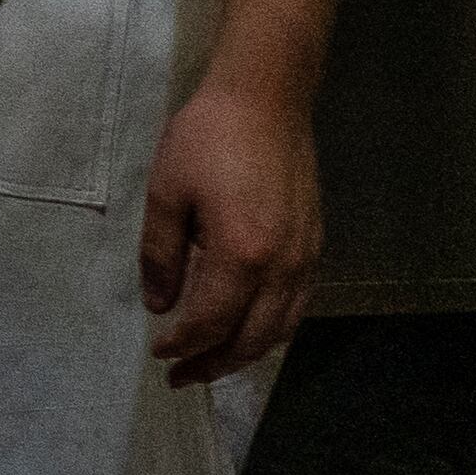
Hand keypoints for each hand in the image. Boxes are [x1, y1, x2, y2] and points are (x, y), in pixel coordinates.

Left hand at [139, 77, 321, 388]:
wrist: (266, 98)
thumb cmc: (207, 138)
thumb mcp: (166, 192)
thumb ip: (161, 256)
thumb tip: (161, 306)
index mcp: (242, 255)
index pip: (212, 322)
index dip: (184, 345)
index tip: (159, 353)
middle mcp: (283, 266)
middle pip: (252, 338)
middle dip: (215, 364)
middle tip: (182, 376)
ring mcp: (306, 258)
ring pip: (281, 328)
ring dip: (246, 352)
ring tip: (212, 361)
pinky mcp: (316, 245)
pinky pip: (297, 306)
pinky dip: (271, 328)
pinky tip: (247, 327)